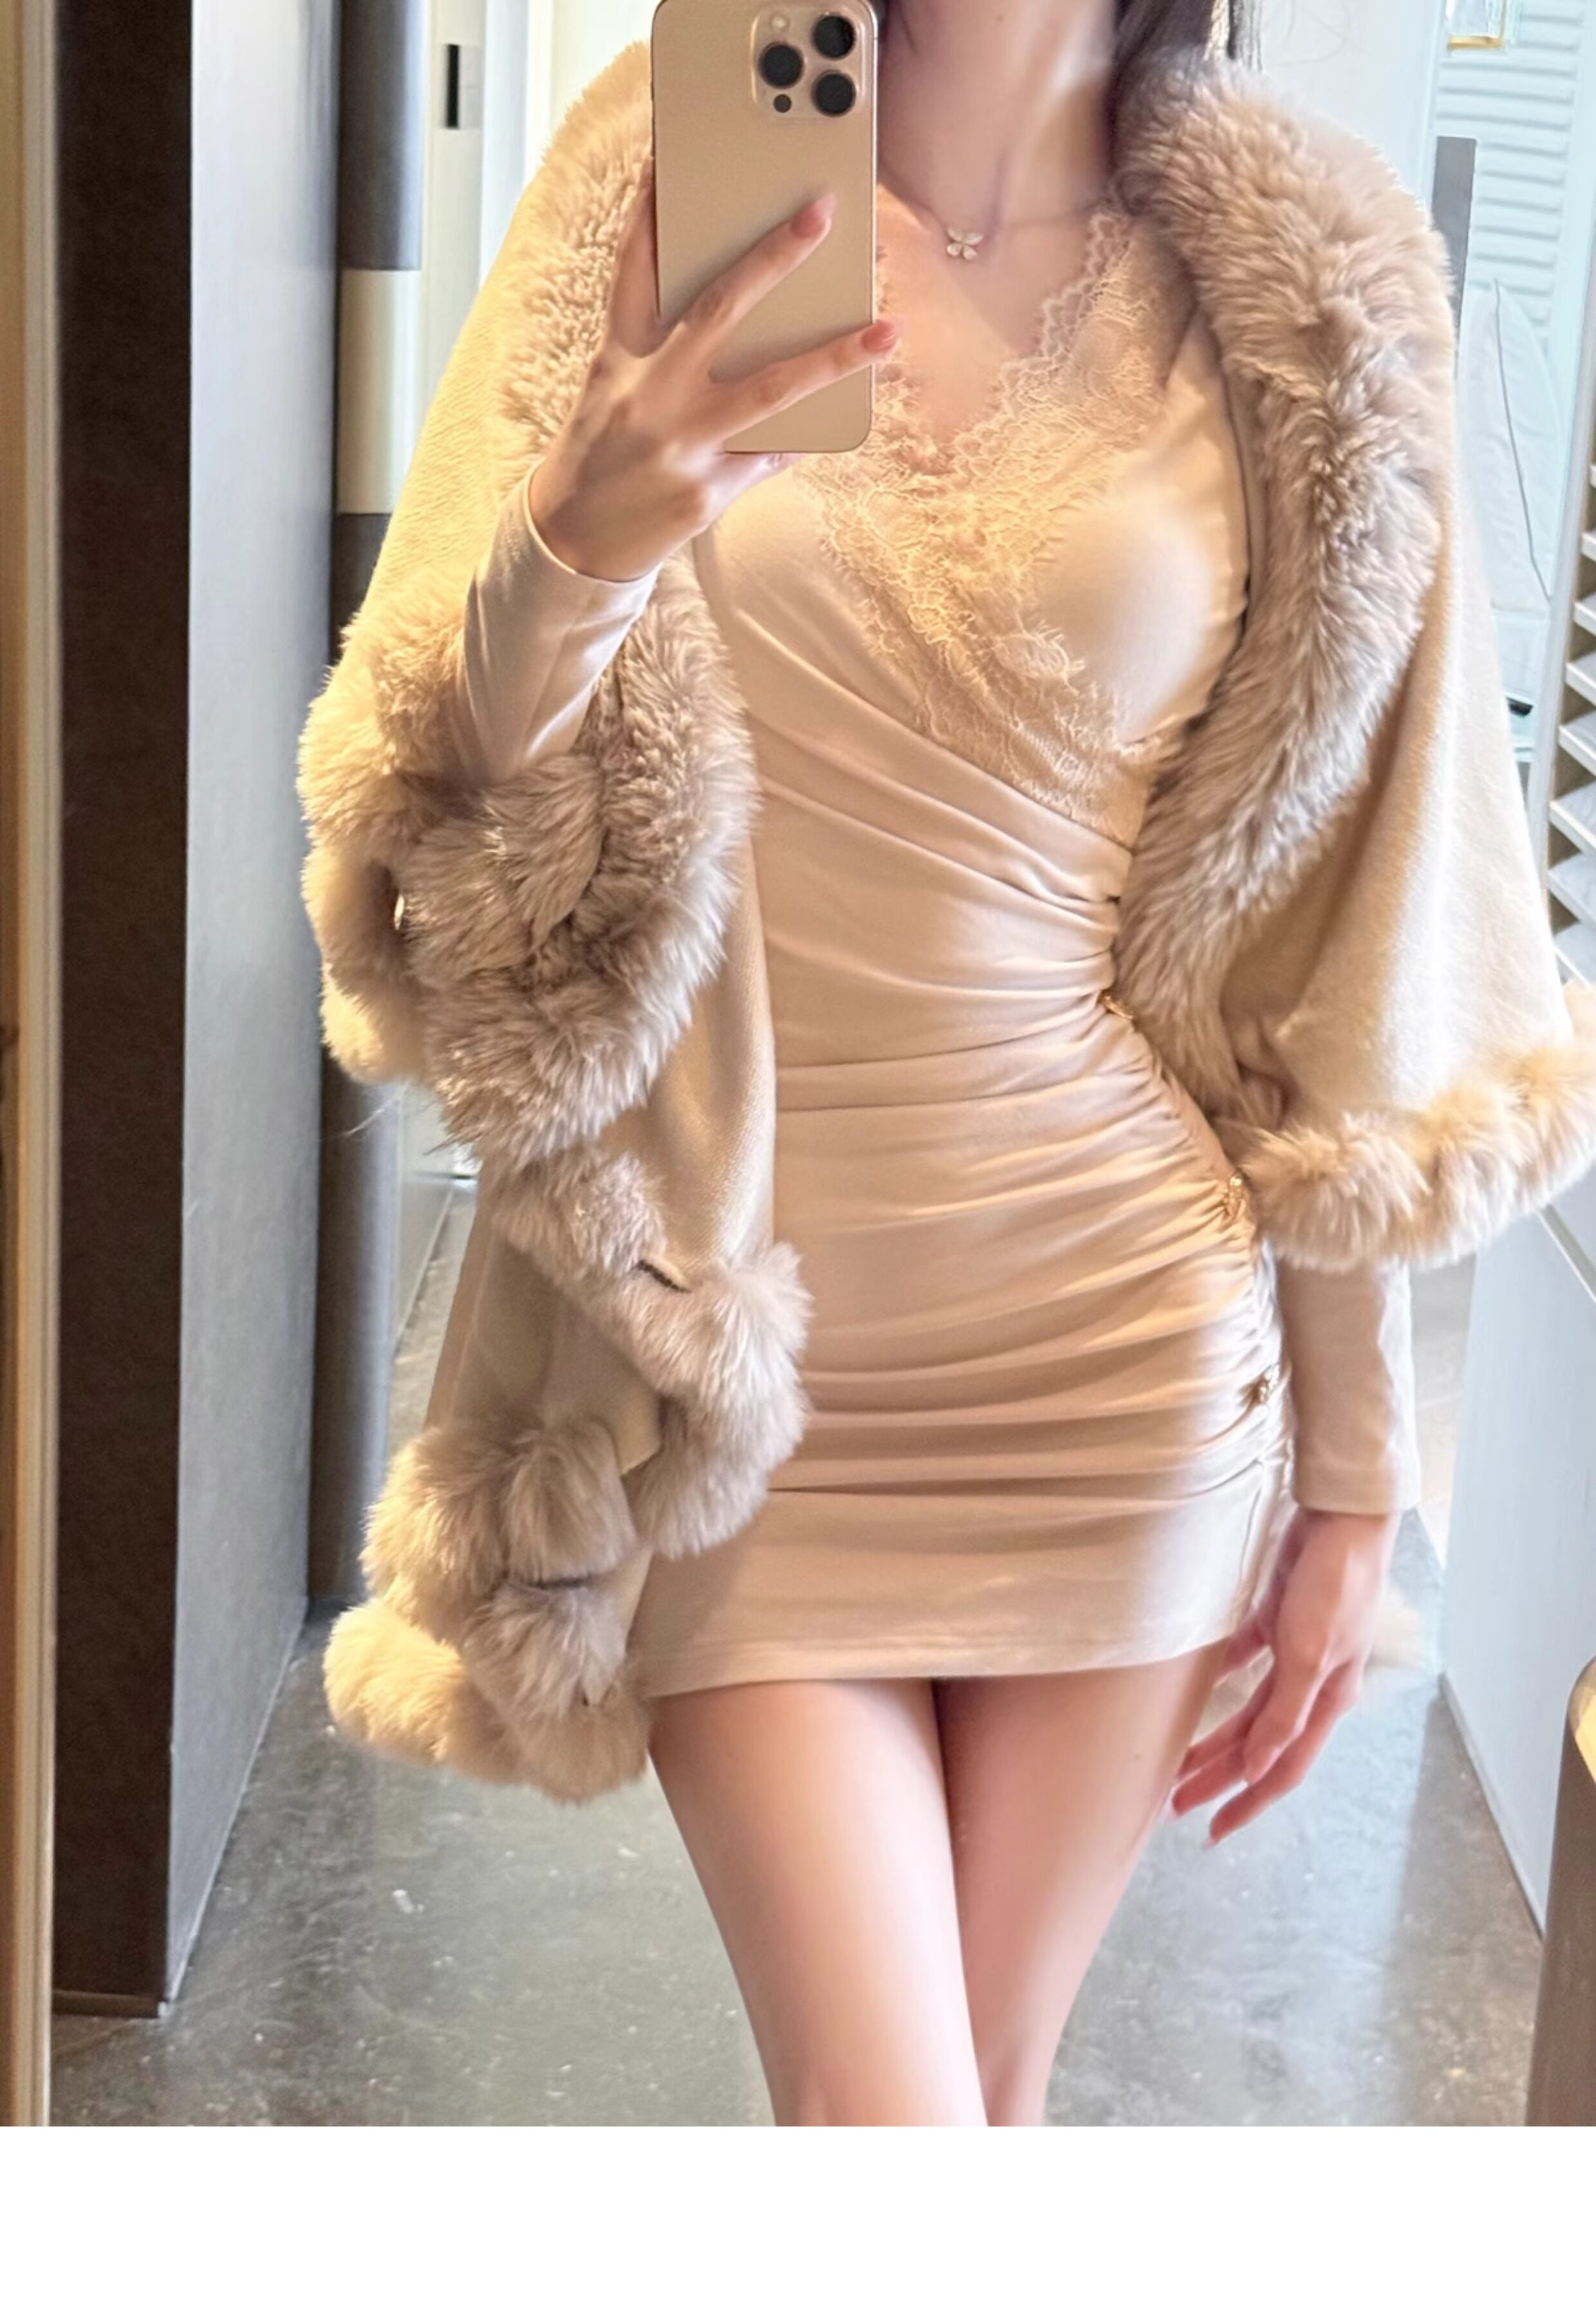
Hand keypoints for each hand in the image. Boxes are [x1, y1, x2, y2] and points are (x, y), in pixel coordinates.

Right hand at [527, 159, 898, 581]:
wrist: (573, 544)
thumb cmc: (602, 454)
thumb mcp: (611, 389)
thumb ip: (659, 348)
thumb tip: (740, 313)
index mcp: (620, 360)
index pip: (633, 273)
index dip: (649, 214)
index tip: (670, 160)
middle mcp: (650, 394)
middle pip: (717, 310)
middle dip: (773, 259)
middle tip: (821, 215)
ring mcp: (681, 444)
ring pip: (770, 390)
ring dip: (835, 358)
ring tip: (888, 333)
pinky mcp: (707, 491)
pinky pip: (773, 454)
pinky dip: (808, 434)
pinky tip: (848, 413)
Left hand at [1168, 1504, 1400, 1845]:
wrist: (1342, 1518)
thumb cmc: (1334, 1584)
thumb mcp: (1311, 1654)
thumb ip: (1286, 1713)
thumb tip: (1258, 1769)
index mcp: (1326, 1700)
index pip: (1281, 1769)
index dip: (1247, 1803)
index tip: (1212, 1833)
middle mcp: (1312, 1684)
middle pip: (1258, 1745)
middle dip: (1218, 1777)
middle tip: (1173, 1801)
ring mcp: (1295, 1652)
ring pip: (1248, 1710)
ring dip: (1215, 1737)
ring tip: (1175, 1756)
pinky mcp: (1278, 1619)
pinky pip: (1242, 1660)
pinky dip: (1217, 1678)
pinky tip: (1187, 1688)